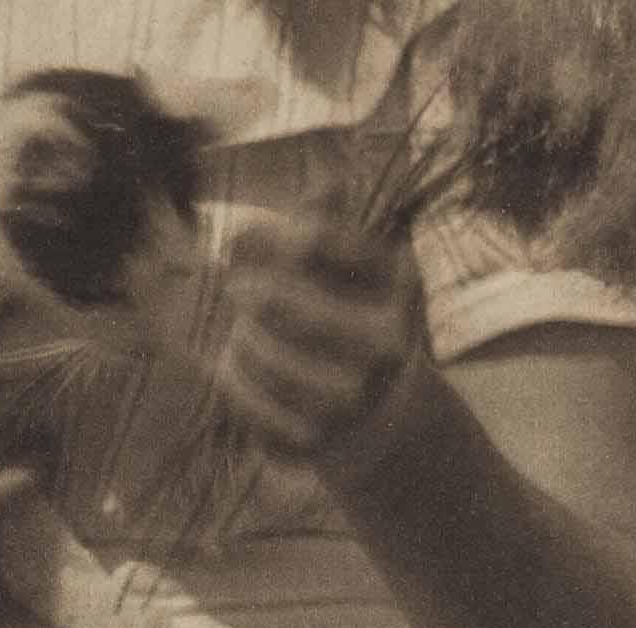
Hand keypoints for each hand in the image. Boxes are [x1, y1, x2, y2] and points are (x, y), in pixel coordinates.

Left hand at [206, 206, 428, 486]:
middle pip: (274, 297)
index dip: (260, 236)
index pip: (310, 239)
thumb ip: (335, 224)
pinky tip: (240, 373)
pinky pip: (254, 405)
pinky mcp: (323, 441)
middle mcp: (386, 341)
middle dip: (247, 292)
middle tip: (238, 292)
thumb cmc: (360, 325)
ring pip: (260, 353)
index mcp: (398, 282)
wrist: (387, 424)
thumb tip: (327, 179)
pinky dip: (237, 386)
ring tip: (241, 336)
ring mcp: (355, 397)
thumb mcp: (361, 271)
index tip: (238, 240)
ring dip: (241, 341)